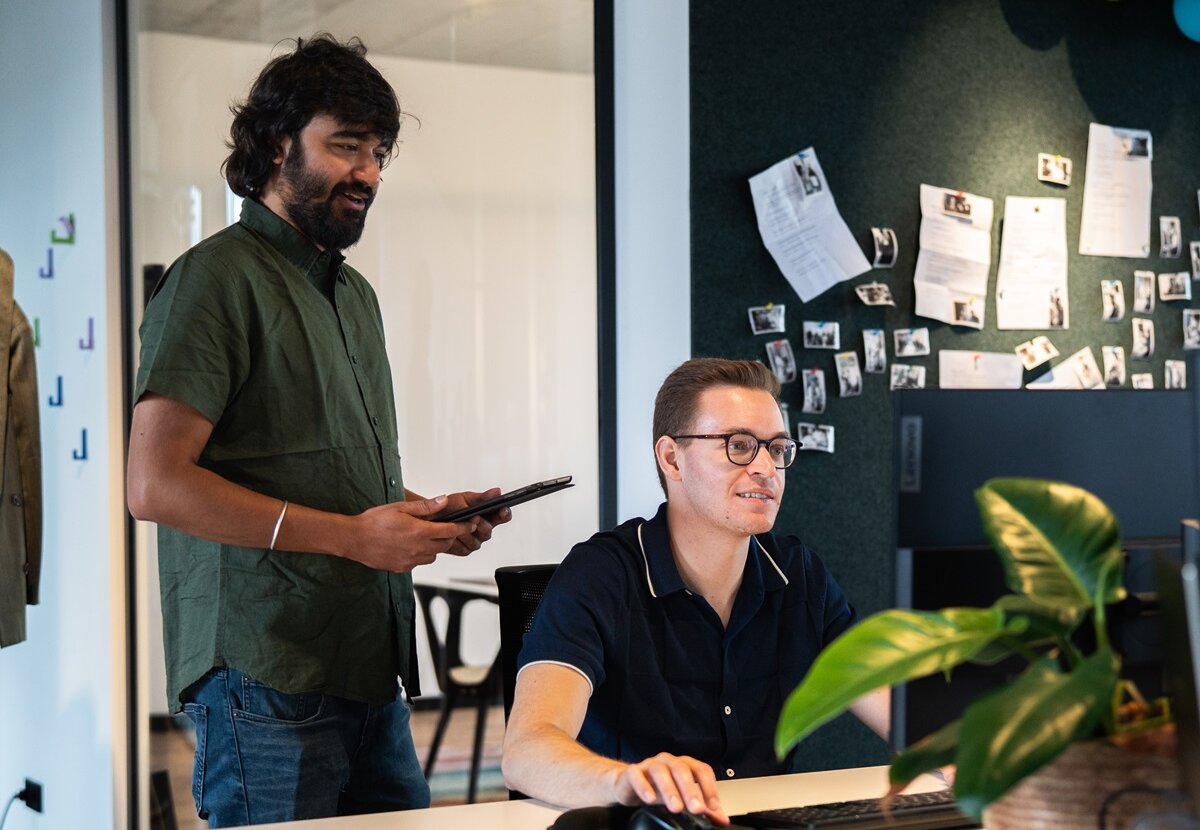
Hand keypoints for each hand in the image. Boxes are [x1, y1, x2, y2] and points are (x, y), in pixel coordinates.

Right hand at [347, 496, 477, 571]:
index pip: (451, 531)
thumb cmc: (374, 522)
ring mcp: (411, 561)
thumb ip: (425, 507)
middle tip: (446, 528)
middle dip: (450, 536)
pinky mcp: (403, 568)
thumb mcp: (400, 508)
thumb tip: (444, 501)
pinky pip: (419, 562)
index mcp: (420, 532)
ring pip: (433, 555)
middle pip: (445, 544)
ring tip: (423, 536)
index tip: (471, 524)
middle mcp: (418, 549)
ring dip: (435, 546)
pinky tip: (409, 545)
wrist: (354, 539)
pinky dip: (420, 555)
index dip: (464, 527)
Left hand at [435, 488, 512, 555]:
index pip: (502, 516)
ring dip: (467, 533)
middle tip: (476, 517)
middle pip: (489, 531)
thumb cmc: (448, 507)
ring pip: (476, 541)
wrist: (429, 518)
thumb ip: (481, 497)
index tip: (503, 509)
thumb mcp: (465, 498)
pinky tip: (452, 535)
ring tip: (460, 526)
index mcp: (488, 516)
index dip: (505, 514)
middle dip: (482, 524)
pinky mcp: (464, 550)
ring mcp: (474, 541)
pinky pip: (464, 548)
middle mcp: (483, 530)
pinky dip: (458, 541)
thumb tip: (497, 491)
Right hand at [611, 753, 727, 825]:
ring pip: (660, 771)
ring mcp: (649, 765)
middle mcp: (668, 761)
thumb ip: (703, 807)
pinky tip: (650, 799)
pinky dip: (644, 786)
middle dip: (691, 790)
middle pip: (682, 770)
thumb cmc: (658, 789)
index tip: (713, 806)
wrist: (628, 785)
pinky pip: (637, 775)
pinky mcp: (632, 772)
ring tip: (676, 808)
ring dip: (670, 790)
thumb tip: (723, 820)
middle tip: (697, 809)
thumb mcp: (682, 798)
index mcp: (683, 765)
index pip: (701, 770)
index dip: (709, 787)